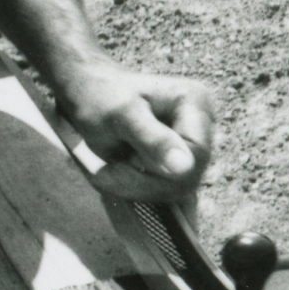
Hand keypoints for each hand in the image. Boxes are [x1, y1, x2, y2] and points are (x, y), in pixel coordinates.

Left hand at [57, 62, 216, 201]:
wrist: (86, 97)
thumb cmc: (101, 97)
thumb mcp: (122, 115)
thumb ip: (154, 140)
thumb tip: (186, 168)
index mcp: (196, 103)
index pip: (197, 154)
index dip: (162, 168)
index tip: (123, 162)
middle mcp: (201, 125)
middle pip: (189, 177)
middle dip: (145, 181)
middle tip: (109, 168)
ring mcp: (190, 146)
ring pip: (177, 191)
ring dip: (137, 187)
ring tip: (110, 168)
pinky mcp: (178, 164)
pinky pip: (165, 193)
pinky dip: (136, 189)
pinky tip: (117, 173)